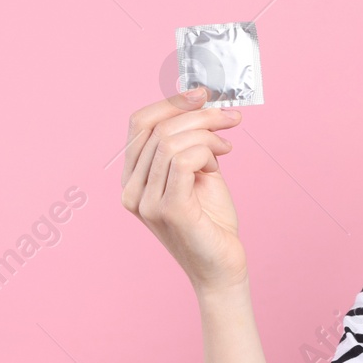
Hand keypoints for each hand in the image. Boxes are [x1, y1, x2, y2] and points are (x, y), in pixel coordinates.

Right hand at [121, 86, 247, 294]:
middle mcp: (132, 191)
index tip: (202, 94)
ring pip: (171, 141)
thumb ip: (190, 143)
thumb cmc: (212, 222)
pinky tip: (219, 164)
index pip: (139, 124)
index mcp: (133, 179)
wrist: (222, 268)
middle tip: (230, 117)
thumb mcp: (198, 173)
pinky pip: (183, 160)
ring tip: (226, 146)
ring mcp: (146, 202)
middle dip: (198, 115)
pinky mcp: (168, 210)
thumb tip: (200, 103)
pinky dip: (206, 152)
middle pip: (157, 128)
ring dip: (207, 134)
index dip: (170, 102)